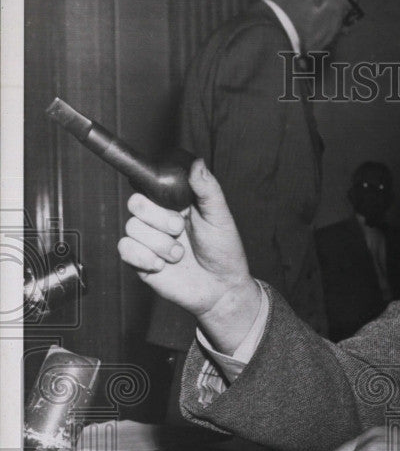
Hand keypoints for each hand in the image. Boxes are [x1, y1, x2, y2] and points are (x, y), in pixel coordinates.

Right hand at [117, 159, 258, 353]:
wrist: (221, 288)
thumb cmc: (224, 252)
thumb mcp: (219, 216)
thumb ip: (207, 189)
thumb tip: (197, 162)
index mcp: (176, 204)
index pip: (151, 186)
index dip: (156, 191)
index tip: (174, 203)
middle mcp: (158, 220)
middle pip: (136, 203)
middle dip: (159, 218)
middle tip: (179, 230)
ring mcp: (148, 240)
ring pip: (132, 227)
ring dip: (158, 243)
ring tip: (179, 254)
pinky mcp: (139, 260)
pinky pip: (125, 249)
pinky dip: (144, 257)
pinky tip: (162, 265)